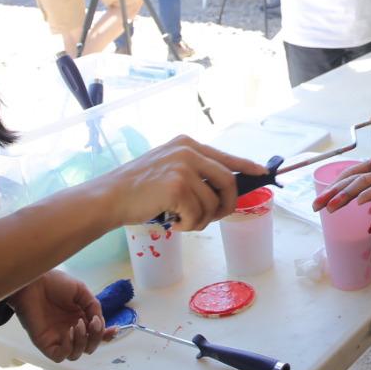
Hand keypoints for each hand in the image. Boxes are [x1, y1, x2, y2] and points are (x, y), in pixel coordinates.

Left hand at [11, 270, 112, 362]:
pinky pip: (60, 356)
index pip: (95, 334)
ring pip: (76, 355)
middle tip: (93, 323)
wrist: (33, 282)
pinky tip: (69, 332)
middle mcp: (71, 331)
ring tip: (77, 324)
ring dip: (82, 342)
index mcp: (80, 319)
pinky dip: (68, 347)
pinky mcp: (45, 344)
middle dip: (96, 338)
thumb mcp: (81, 291)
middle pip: (89, 347)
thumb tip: (99, 322)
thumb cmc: (55, 284)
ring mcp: (58, 338)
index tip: (114, 329)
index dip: (105, 335)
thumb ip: (93, 306)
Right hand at [105, 135, 258, 230]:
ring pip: (212, 202)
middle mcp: (188, 151)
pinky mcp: (178, 186)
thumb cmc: (137, 190)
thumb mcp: (168, 168)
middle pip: (228, 180)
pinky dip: (190, 225)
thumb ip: (194, 171)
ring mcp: (184, 167)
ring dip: (202, 219)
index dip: (246, 167)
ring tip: (182, 221)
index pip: (226, 156)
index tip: (261, 174)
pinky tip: (173, 223)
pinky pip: (199, 214)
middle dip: (227, 204)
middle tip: (215, 217)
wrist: (109, 198)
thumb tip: (225, 188)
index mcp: (187, 144)